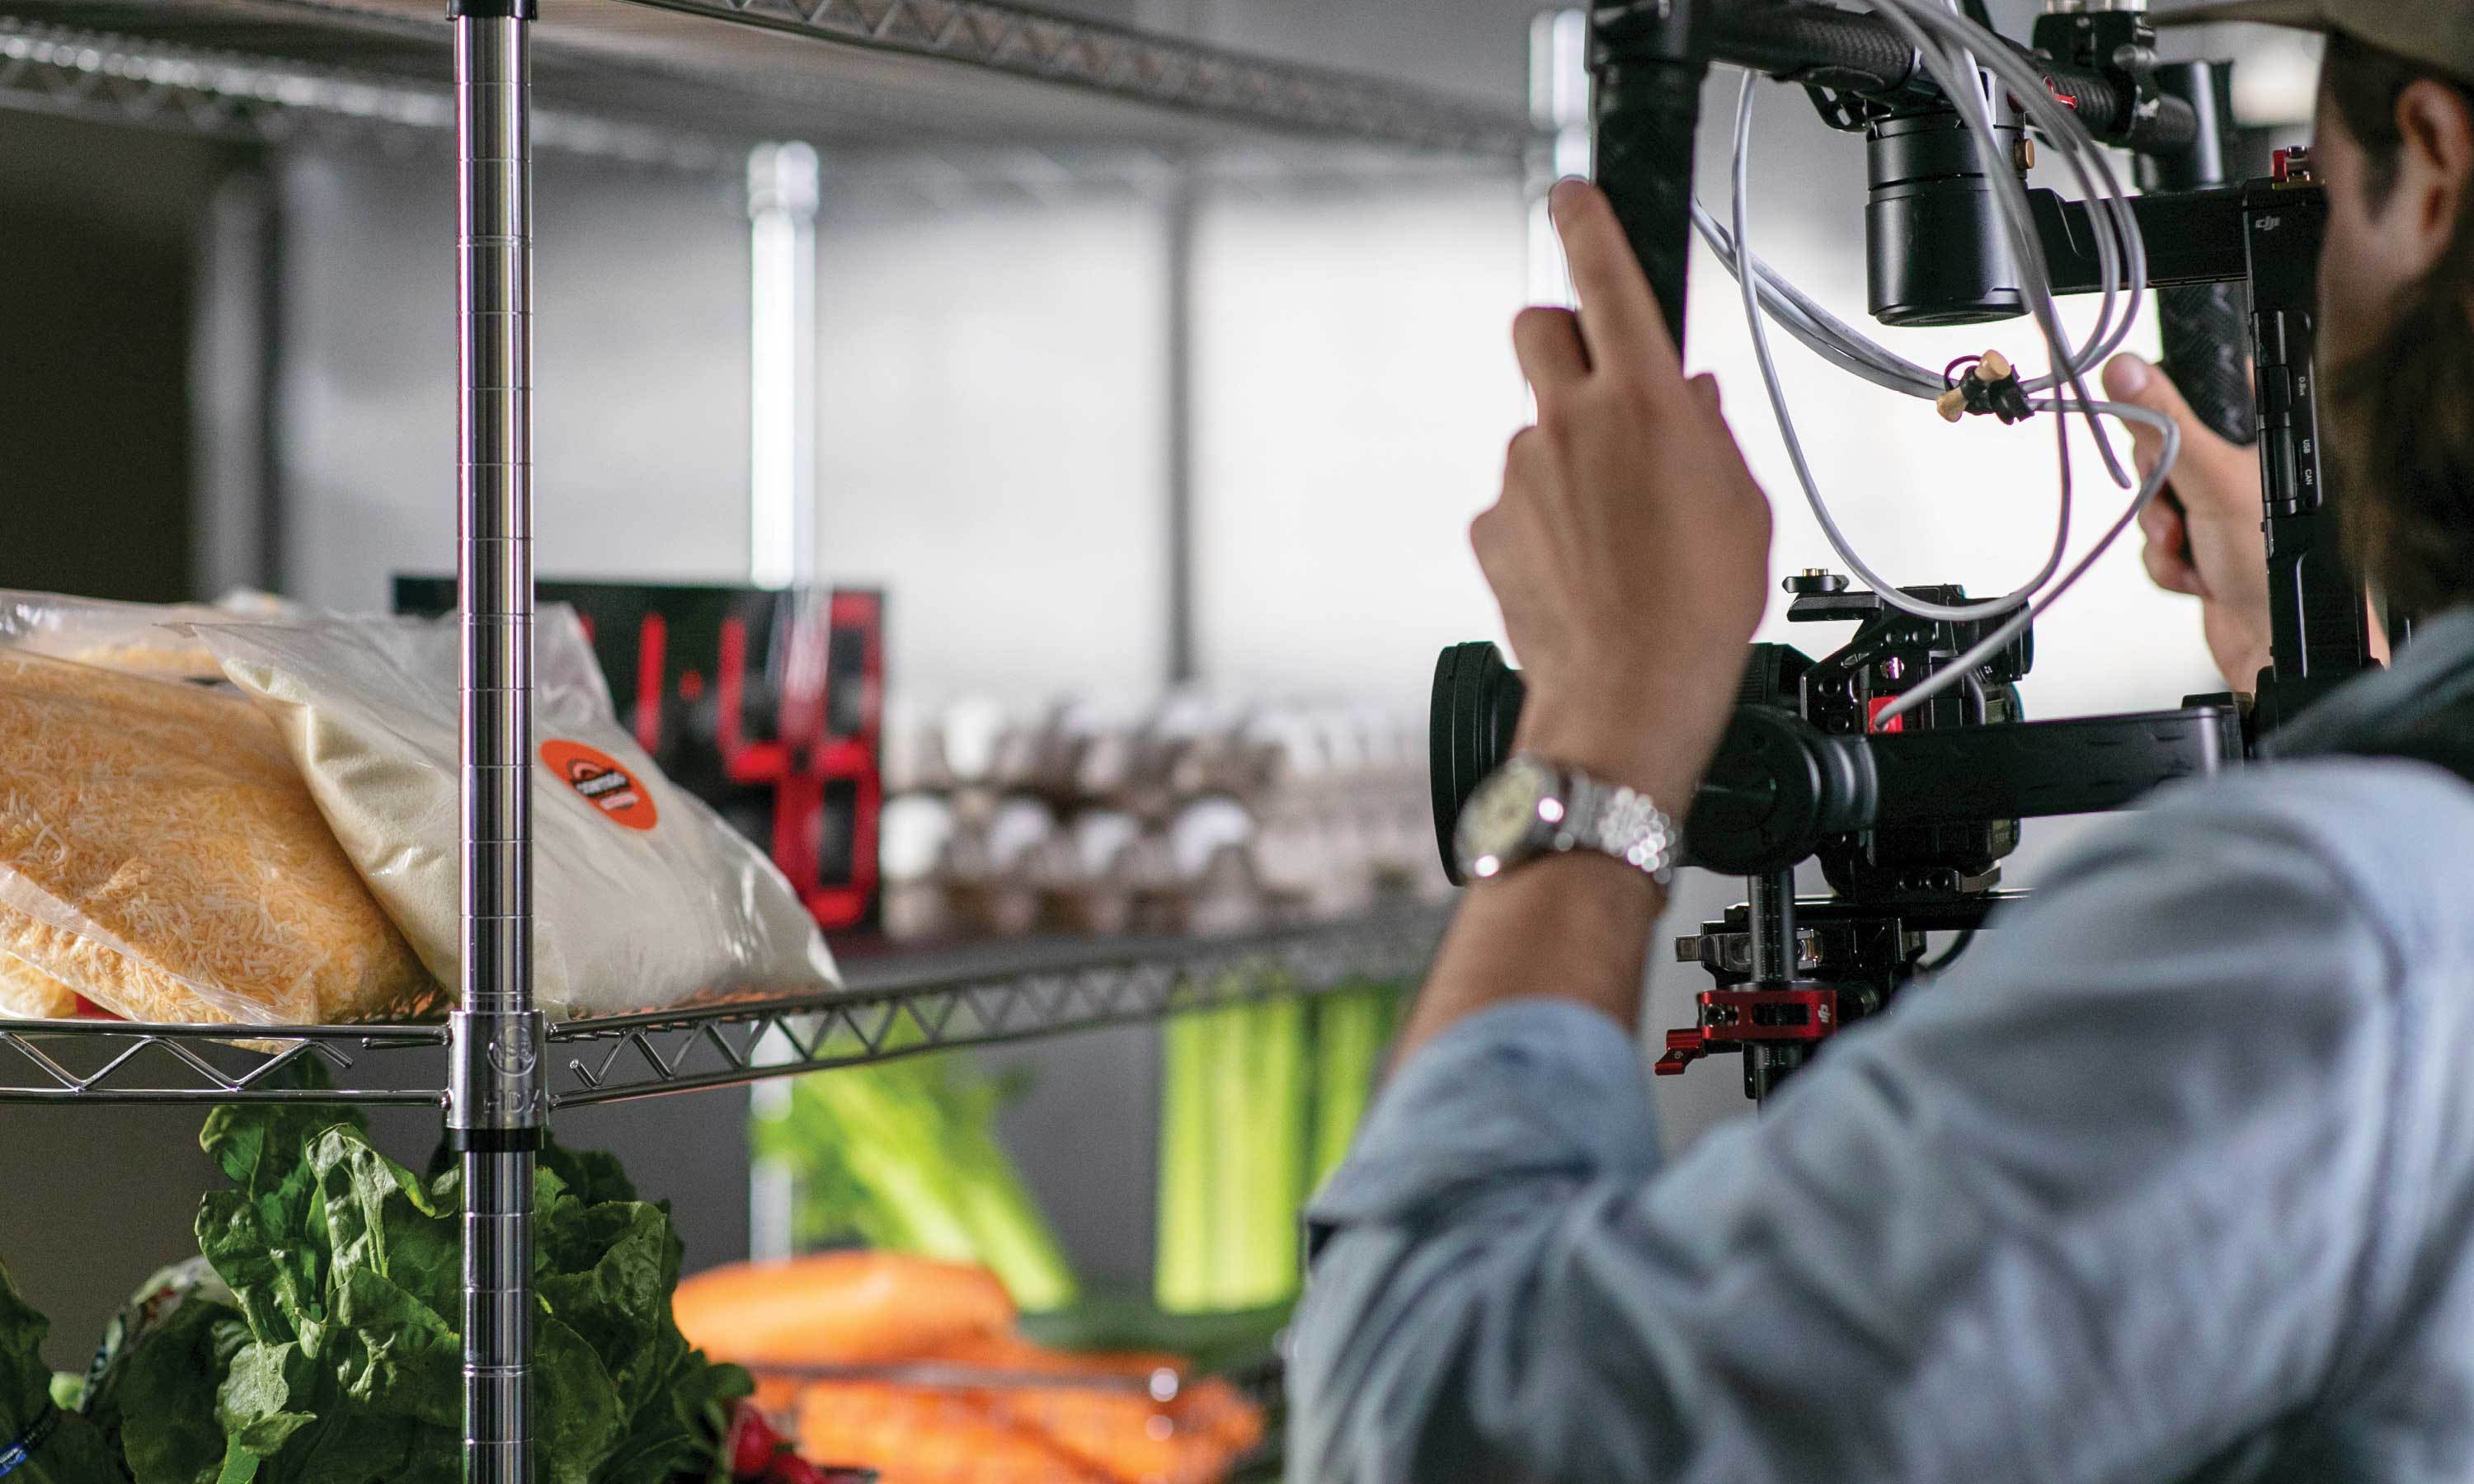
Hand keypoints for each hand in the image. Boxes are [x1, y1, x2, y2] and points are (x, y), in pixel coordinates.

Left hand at [1471, 181, 1773, 810]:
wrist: (1629, 696)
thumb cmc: (1696, 610)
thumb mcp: (1743, 505)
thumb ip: (1709, 432)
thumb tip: (1690, 398)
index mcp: (1642, 402)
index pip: (1604, 277)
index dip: (1586, 223)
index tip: (1573, 198)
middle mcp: (1569, 424)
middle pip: (1538, 328)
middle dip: (1564, 340)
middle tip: (1599, 383)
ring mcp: (1521, 474)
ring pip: (1536, 427)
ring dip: (1567, 454)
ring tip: (1614, 527)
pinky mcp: (1491, 525)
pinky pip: (1519, 499)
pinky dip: (1545, 518)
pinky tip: (1584, 564)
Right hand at [2102, 353, 2273, 692]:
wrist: (2279, 647)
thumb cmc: (2279, 564)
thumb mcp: (2212, 479)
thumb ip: (2164, 423)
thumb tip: (2126, 370)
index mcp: (2268, 436)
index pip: (2209, 391)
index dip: (2173, 407)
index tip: (2156, 430)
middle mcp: (2250, 469)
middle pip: (2170, 449)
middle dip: (2161, 487)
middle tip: (2178, 503)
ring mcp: (2228, 510)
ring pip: (2160, 498)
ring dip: (2163, 531)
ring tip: (2191, 549)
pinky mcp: (2210, 548)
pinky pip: (2162, 542)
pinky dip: (2169, 563)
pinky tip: (2198, 577)